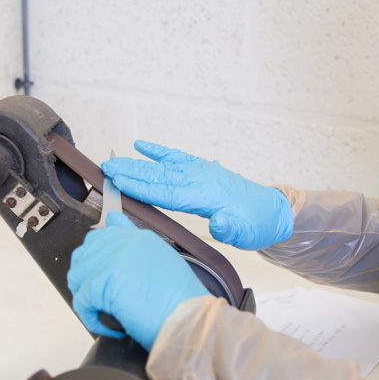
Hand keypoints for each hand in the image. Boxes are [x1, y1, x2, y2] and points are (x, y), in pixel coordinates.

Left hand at [67, 211, 208, 350]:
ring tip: (106, 310)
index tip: (102, 274)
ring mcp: (113, 260)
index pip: (103, 234)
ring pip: (78, 276)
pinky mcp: (104, 282)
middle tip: (104, 298)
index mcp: (140, 238)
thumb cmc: (181, 302)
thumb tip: (115, 229)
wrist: (189, 321)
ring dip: (88, 297)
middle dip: (88, 277)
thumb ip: (137, 248)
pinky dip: (92, 318)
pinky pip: (81, 301)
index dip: (97, 257)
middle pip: (85, 254)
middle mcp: (125, 243)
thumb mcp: (163, 263)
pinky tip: (111, 326)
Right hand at [101, 140, 293, 250]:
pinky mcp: (203, 171)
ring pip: (163, 167)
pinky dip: (159, 151)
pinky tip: (142, 146)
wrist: (272, 212)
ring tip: (114, 161)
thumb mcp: (246, 233)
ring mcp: (201, 173)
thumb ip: (231, 229)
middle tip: (106, 168)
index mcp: (206, 196)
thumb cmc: (257, 224)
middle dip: (131, 172)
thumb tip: (219, 224)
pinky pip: (177, 158)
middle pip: (159, 176)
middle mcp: (200, 180)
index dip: (141, 186)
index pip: (167, 191)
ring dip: (138, 164)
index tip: (119, 180)